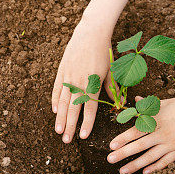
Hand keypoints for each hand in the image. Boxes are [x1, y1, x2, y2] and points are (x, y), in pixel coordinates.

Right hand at [51, 20, 112, 142]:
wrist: (91, 32)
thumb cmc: (104, 52)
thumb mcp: (111, 71)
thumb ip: (112, 89)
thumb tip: (119, 104)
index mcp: (92, 83)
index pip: (89, 108)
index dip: (87, 124)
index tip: (83, 136)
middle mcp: (78, 82)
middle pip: (73, 109)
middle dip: (69, 126)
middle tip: (66, 141)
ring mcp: (68, 76)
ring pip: (62, 101)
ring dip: (60, 117)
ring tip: (58, 130)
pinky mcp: (62, 70)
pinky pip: (56, 88)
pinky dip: (54, 100)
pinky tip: (54, 110)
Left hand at [107, 92, 174, 173]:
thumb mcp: (165, 102)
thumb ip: (149, 105)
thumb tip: (135, 101)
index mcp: (157, 119)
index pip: (136, 130)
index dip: (123, 139)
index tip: (111, 146)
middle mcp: (163, 132)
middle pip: (140, 145)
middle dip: (123, 154)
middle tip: (109, 160)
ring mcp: (172, 143)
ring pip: (150, 157)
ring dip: (135, 165)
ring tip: (123, 171)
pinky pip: (165, 161)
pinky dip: (155, 167)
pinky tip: (145, 172)